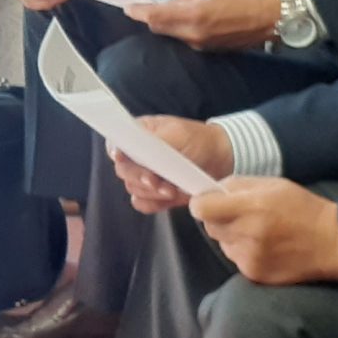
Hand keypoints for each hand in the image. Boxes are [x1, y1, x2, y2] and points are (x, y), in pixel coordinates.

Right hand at [109, 116, 230, 214]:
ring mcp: (145, 176)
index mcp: (138, 135)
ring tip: (173, 189)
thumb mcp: (177, 133)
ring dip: (153, 193)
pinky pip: (143, 204)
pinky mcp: (154, 194)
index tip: (126, 161)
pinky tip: (170, 198)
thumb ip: (151, 141)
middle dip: (142, 179)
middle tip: (160, 183)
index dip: (117, 154)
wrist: (222, 159)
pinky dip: (155, 204)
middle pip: (124, 172)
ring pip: (133, 190)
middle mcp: (137, 156)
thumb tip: (123, 150)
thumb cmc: (199, 140)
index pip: (115, 145)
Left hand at [123, 0, 281, 51]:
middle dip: (153, 18)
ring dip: (169, 24)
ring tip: (180, 12)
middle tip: (150, 7)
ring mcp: (199, 46)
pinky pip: (185, 41)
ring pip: (171, 35)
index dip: (138, 12)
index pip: (154, 17)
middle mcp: (193, 34)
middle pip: (159, 28)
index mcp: (193, 15)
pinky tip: (193, 22)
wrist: (268, 18)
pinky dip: (182, 31)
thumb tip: (164, 4)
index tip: (130, 8)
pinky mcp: (206, 52)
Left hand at [191, 178, 337, 283]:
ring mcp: (250, 257)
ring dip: (231, 236)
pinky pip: (235, 258)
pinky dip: (243, 250)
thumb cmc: (302, 208)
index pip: (203, 208)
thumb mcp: (272, 184)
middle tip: (240, 214)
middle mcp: (248, 234)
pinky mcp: (254, 274)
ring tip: (257, 230)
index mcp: (252, 207)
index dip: (201, 203)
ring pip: (222, 243)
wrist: (332, 243)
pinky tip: (264, 245)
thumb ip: (237, 185)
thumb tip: (210, 190)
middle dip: (218, 218)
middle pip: (210, 226)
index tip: (207, 201)